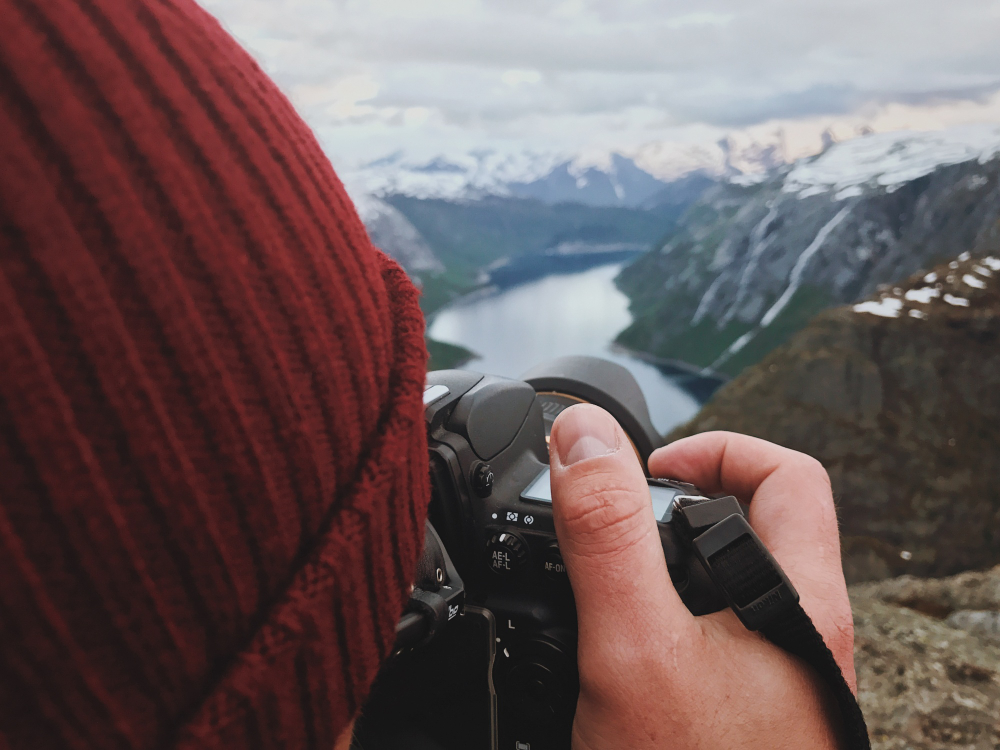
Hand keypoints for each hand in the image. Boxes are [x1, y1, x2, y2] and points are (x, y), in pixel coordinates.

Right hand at [548, 404, 854, 749]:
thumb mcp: (635, 645)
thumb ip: (607, 534)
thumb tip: (583, 435)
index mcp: (801, 600)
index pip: (787, 475)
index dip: (715, 450)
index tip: (647, 469)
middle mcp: (799, 637)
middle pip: (755, 527)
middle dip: (679, 508)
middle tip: (614, 519)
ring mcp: (773, 681)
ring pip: (724, 589)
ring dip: (662, 571)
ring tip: (602, 582)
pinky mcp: (739, 718)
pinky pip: (703, 644)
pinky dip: (657, 626)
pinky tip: (609, 652)